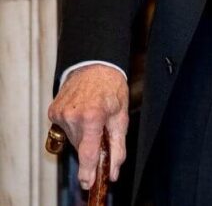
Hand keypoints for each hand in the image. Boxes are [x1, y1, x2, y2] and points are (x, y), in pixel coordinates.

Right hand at [47, 65, 128, 188]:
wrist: (95, 66)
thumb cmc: (111, 88)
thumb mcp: (121, 116)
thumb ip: (118, 146)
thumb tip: (114, 169)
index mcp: (92, 116)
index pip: (88, 152)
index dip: (88, 171)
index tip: (87, 183)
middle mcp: (73, 116)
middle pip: (81, 146)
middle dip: (92, 145)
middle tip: (101, 130)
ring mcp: (60, 113)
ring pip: (73, 138)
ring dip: (83, 135)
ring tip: (93, 116)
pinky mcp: (53, 111)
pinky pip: (64, 127)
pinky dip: (74, 126)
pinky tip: (82, 112)